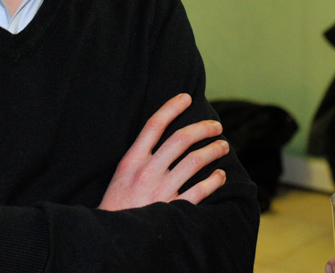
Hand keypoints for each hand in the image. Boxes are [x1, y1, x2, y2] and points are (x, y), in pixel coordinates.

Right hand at [98, 93, 229, 210]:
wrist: (111, 237)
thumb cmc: (116, 205)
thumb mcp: (121, 175)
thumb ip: (139, 157)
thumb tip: (163, 138)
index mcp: (132, 160)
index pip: (154, 125)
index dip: (172, 107)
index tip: (187, 97)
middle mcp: (147, 171)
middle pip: (181, 139)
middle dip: (203, 128)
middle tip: (216, 126)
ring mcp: (161, 191)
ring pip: (195, 161)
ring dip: (214, 150)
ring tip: (223, 146)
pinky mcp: (172, 210)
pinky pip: (200, 190)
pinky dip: (214, 180)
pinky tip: (220, 176)